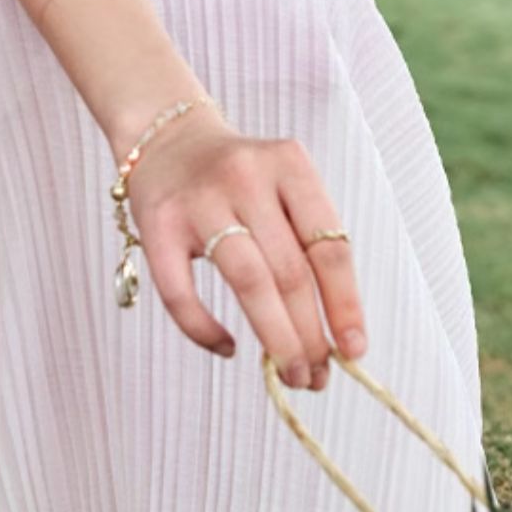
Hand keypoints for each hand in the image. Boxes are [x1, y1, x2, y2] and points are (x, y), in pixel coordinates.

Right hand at [121, 109, 367, 388]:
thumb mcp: (282, 185)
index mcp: (289, 165)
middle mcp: (246, 176)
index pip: (328, 244)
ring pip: (248, 281)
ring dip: (276, 337)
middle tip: (317, 376)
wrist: (165, 134)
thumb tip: (334, 335)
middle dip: (310, 335)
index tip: (354, 350)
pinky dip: (203, 330)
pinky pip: (180, 292)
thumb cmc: (238, 177)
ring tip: (289, 373)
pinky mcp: (157, 224)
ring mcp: (198, 199)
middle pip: (290, 271)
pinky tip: (226, 348)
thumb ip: (305, 243)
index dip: (345, 304)